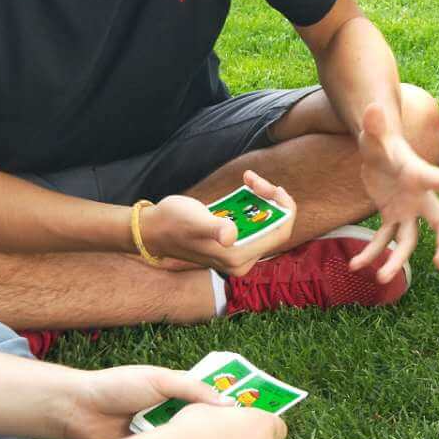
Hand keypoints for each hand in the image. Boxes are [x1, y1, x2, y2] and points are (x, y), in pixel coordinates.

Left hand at [61, 364, 233, 438]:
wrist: (79, 410)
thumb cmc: (119, 386)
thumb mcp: (159, 379)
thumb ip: (192, 388)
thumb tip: (228, 404)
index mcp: (182, 393)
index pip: (215, 400)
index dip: (233, 409)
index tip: (256, 418)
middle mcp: (176, 416)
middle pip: (207, 427)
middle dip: (222, 435)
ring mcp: (164, 438)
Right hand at [143, 171, 296, 276]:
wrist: (153, 228)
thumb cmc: (172, 224)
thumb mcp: (194, 223)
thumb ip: (214, 229)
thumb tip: (230, 235)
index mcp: (239, 258)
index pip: (279, 234)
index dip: (284, 209)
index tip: (273, 187)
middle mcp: (242, 259)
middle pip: (274, 227)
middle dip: (271, 200)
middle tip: (255, 179)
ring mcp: (238, 251)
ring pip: (265, 221)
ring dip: (262, 198)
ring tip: (249, 179)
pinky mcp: (233, 242)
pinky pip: (254, 220)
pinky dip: (253, 202)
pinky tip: (245, 185)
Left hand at [352, 104, 438, 281]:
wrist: (378, 149)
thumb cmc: (380, 138)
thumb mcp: (373, 133)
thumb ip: (373, 123)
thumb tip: (372, 108)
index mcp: (419, 175)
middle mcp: (420, 197)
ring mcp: (407, 210)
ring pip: (409, 241)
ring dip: (397, 261)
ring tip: (381, 278)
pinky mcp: (392, 217)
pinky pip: (384, 240)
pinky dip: (371, 253)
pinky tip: (356, 265)